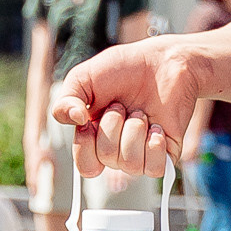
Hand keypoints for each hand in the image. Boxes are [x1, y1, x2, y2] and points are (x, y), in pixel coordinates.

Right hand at [52, 40, 208, 177]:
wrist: (163, 62)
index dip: (84, 145)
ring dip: (135, 131)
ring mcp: (142, 153)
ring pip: (130, 164)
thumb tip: (75, 120)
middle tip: (122, 105)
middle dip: (113, 126)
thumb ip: (65, 100)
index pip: (85, 165)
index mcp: (94, 136)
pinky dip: (154, 144)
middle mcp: (118, 149)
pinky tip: (157, 126)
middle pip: (106, 159)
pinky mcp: (165, 153)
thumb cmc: (125, 69)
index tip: (88, 119)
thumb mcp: (84, 78)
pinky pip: (154, 168)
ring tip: (141, 111)